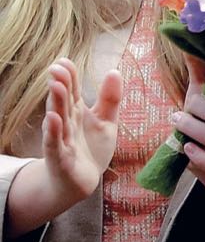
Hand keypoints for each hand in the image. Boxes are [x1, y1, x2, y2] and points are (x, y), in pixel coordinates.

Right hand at [40, 58, 121, 206]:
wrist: (80, 181)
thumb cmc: (91, 148)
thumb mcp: (105, 121)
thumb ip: (110, 99)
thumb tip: (114, 70)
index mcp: (76, 111)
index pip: (72, 90)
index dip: (70, 76)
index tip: (65, 60)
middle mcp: (66, 122)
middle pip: (64, 101)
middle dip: (61, 84)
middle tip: (57, 68)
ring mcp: (61, 139)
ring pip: (58, 119)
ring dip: (57, 103)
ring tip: (55, 86)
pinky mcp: (60, 157)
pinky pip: (55, 143)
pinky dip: (53, 131)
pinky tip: (52, 119)